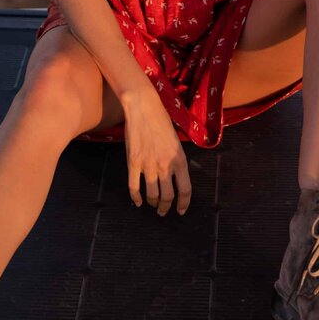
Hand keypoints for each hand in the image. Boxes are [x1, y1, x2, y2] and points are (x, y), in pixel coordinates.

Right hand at [123, 90, 192, 215]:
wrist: (143, 108)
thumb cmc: (161, 121)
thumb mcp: (176, 141)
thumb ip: (176, 160)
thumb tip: (175, 176)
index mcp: (179, 160)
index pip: (185, 190)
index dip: (184, 204)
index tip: (181, 210)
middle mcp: (165, 166)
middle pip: (168, 197)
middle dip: (166, 208)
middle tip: (163, 211)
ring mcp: (148, 165)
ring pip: (152, 195)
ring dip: (153, 204)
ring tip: (153, 206)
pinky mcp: (133, 163)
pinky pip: (134, 187)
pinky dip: (136, 198)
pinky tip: (138, 202)